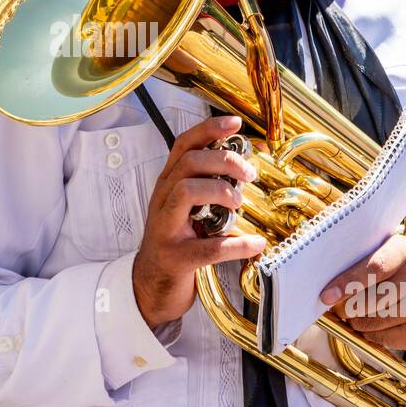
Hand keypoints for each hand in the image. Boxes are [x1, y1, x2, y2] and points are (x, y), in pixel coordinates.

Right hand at [132, 115, 265, 329]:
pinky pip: (208, 248)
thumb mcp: (187, 207)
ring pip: (187, 192)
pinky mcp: (175, 257)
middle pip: (188, 163)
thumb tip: (245, 166)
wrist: (151, 283)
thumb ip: (209, 185)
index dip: (209, 129)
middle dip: (224, 161)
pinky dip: (236, 245)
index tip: (235, 123)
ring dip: (221, 192)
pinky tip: (255, 244)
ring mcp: (165, 228)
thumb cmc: (176, 240)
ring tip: (239, 203)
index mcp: (168, 184)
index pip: (184, 145)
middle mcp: (163, 200)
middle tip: (248, 174)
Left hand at [320, 235, 405, 352]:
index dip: (347, 283)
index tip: (326, 296)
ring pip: (374, 321)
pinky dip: (374, 334)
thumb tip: (329, 286)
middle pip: (370, 300)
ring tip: (363, 316)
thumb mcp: (391, 257)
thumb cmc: (405, 275)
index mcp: (405, 251)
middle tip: (347, 307)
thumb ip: (363, 263)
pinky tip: (380, 325)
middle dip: (351, 307)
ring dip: (360, 322)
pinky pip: (384, 337)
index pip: (373, 268)